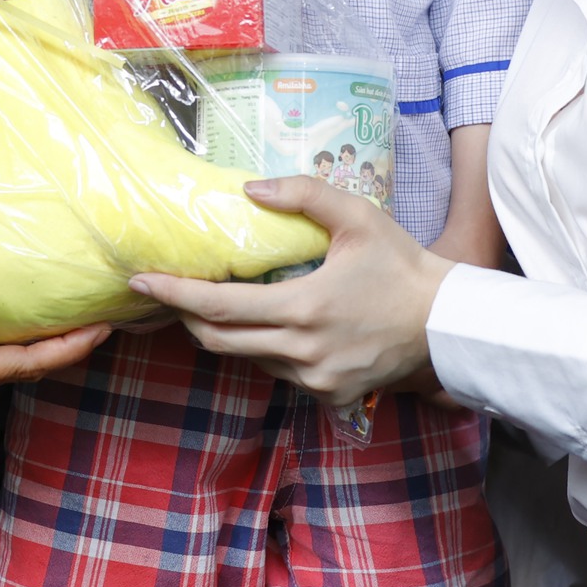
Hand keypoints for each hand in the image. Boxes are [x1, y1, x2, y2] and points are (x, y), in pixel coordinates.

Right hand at [0, 275, 107, 411]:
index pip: (27, 365)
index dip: (69, 349)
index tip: (102, 329)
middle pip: (26, 372)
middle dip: (66, 351)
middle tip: (102, 323)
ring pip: (7, 373)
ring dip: (41, 352)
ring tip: (71, 324)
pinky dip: (14, 353)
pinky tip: (20, 331)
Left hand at [132, 176, 455, 403]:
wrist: (446, 324)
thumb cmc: (402, 265)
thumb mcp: (358, 217)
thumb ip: (303, 195)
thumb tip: (249, 189)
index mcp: (305, 308)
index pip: (220, 307)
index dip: (175, 295)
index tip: (140, 282)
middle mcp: (303, 352)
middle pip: (219, 341)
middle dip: (188, 317)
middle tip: (171, 291)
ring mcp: (315, 380)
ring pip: (248, 359)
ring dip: (229, 332)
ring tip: (225, 301)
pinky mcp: (329, 396)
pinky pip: (278, 373)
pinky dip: (265, 349)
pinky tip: (276, 324)